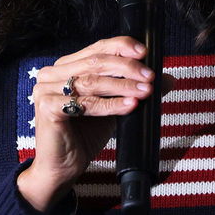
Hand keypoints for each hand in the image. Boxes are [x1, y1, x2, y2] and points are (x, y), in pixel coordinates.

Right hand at [16, 36, 155, 211]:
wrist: (61, 168)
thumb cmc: (84, 136)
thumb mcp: (113, 108)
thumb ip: (133, 90)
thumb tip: (168, 79)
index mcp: (65, 67)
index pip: (96, 48)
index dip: (121, 47)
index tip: (145, 52)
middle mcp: (52, 74)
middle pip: (95, 62)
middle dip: (127, 68)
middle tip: (150, 77)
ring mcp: (46, 89)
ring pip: (92, 81)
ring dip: (123, 86)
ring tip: (145, 91)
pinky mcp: (48, 107)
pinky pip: (85, 104)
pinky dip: (110, 104)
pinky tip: (130, 105)